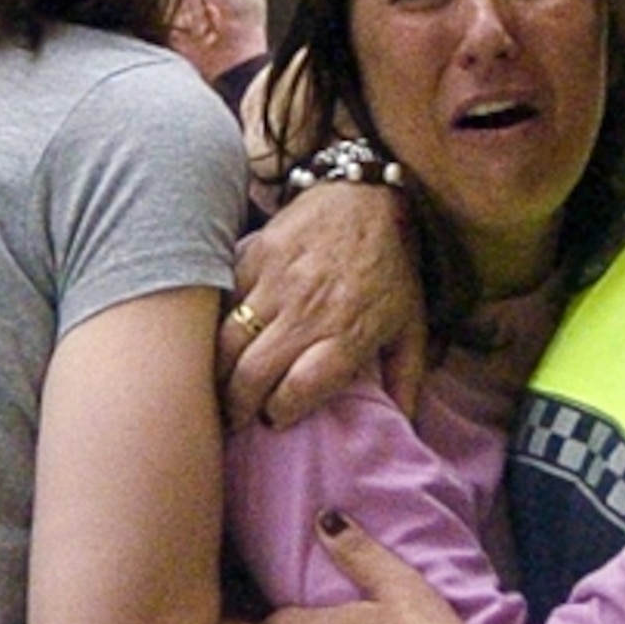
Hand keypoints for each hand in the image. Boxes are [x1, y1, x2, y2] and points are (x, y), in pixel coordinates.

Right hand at [224, 182, 424, 428]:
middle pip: (254, 374)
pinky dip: (212, 329)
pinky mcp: (254, 258)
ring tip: (218, 391)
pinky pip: (222, 304)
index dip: (281, 412)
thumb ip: (406, 377)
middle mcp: (309, 310)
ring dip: (217, 375)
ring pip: (228, 343)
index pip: (299, 388)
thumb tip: (404, 426)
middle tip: (235, 420)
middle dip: (237, 407)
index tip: (276, 420)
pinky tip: (214, 346)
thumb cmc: (389, 267)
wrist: (364, 197)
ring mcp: (277, 282)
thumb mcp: (411, 323)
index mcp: (349, 331)